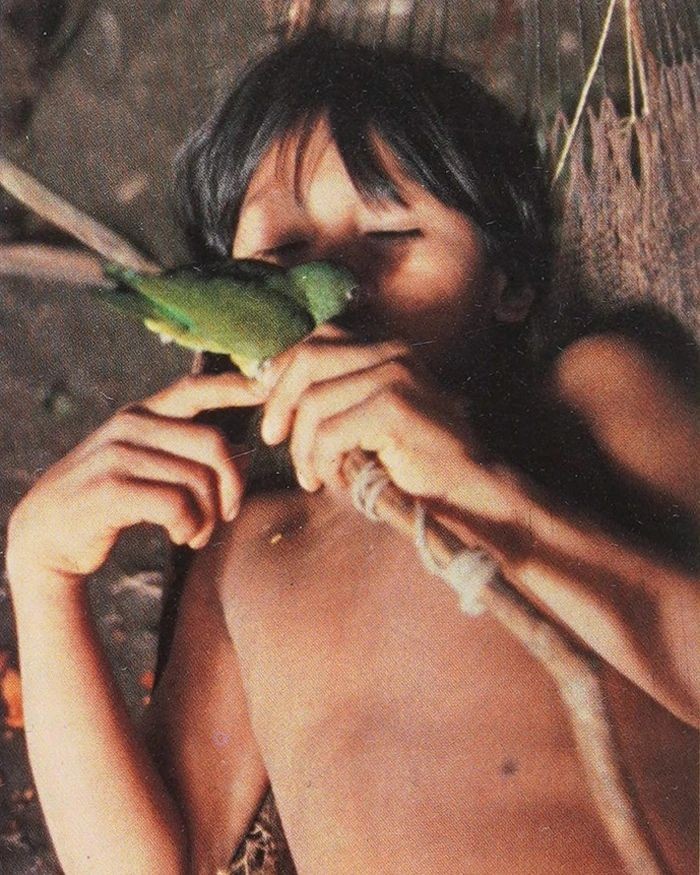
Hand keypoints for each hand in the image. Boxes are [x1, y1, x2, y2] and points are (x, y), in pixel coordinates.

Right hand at [6, 372, 265, 589]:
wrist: (45, 534)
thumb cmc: (110, 500)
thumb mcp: (144, 464)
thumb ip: (184, 452)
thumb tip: (244, 455)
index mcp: (142, 413)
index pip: (194, 389)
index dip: (234, 386)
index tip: (269, 386)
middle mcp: (130, 425)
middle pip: (213, 445)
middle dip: (233, 485)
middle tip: (227, 515)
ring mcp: (117, 454)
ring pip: (198, 480)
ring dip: (208, 517)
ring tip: (196, 534)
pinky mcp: (110, 489)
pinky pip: (176, 504)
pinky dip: (189, 526)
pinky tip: (180, 536)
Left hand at [258, 325, 502, 509]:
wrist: (467, 492)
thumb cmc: (412, 462)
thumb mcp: (366, 419)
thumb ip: (332, 397)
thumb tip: (265, 385)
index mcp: (383, 349)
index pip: (315, 340)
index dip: (281, 373)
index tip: (272, 412)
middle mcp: (390, 352)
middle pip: (308, 360)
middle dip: (280, 402)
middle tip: (274, 440)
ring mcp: (394, 377)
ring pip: (314, 403)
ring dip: (303, 448)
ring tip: (313, 476)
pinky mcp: (394, 409)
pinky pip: (329, 433)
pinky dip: (323, 462)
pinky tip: (335, 480)